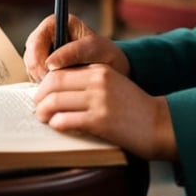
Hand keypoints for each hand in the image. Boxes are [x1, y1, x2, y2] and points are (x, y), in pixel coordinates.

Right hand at [23, 14, 129, 81]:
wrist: (113, 72)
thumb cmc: (107, 56)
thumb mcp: (96, 49)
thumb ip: (74, 51)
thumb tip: (50, 62)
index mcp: (59, 23)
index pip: (36, 39)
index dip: (37, 57)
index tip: (47, 72)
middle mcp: (48, 36)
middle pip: (29, 55)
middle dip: (38, 71)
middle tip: (53, 84)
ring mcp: (45, 53)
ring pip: (31, 68)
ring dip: (41, 80)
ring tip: (61, 85)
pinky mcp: (45, 69)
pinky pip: (36, 79)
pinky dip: (44, 86)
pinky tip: (59, 89)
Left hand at [32, 63, 176, 161]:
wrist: (158, 123)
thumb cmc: (135, 108)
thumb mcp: (114, 84)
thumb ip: (91, 83)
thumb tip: (60, 92)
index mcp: (101, 68)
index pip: (61, 71)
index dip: (45, 84)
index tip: (41, 94)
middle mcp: (99, 81)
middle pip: (54, 84)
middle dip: (40, 97)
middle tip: (37, 108)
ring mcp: (99, 100)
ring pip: (56, 102)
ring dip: (44, 112)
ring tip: (43, 119)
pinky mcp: (100, 121)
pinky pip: (67, 120)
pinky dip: (57, 124)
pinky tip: (57, 127)